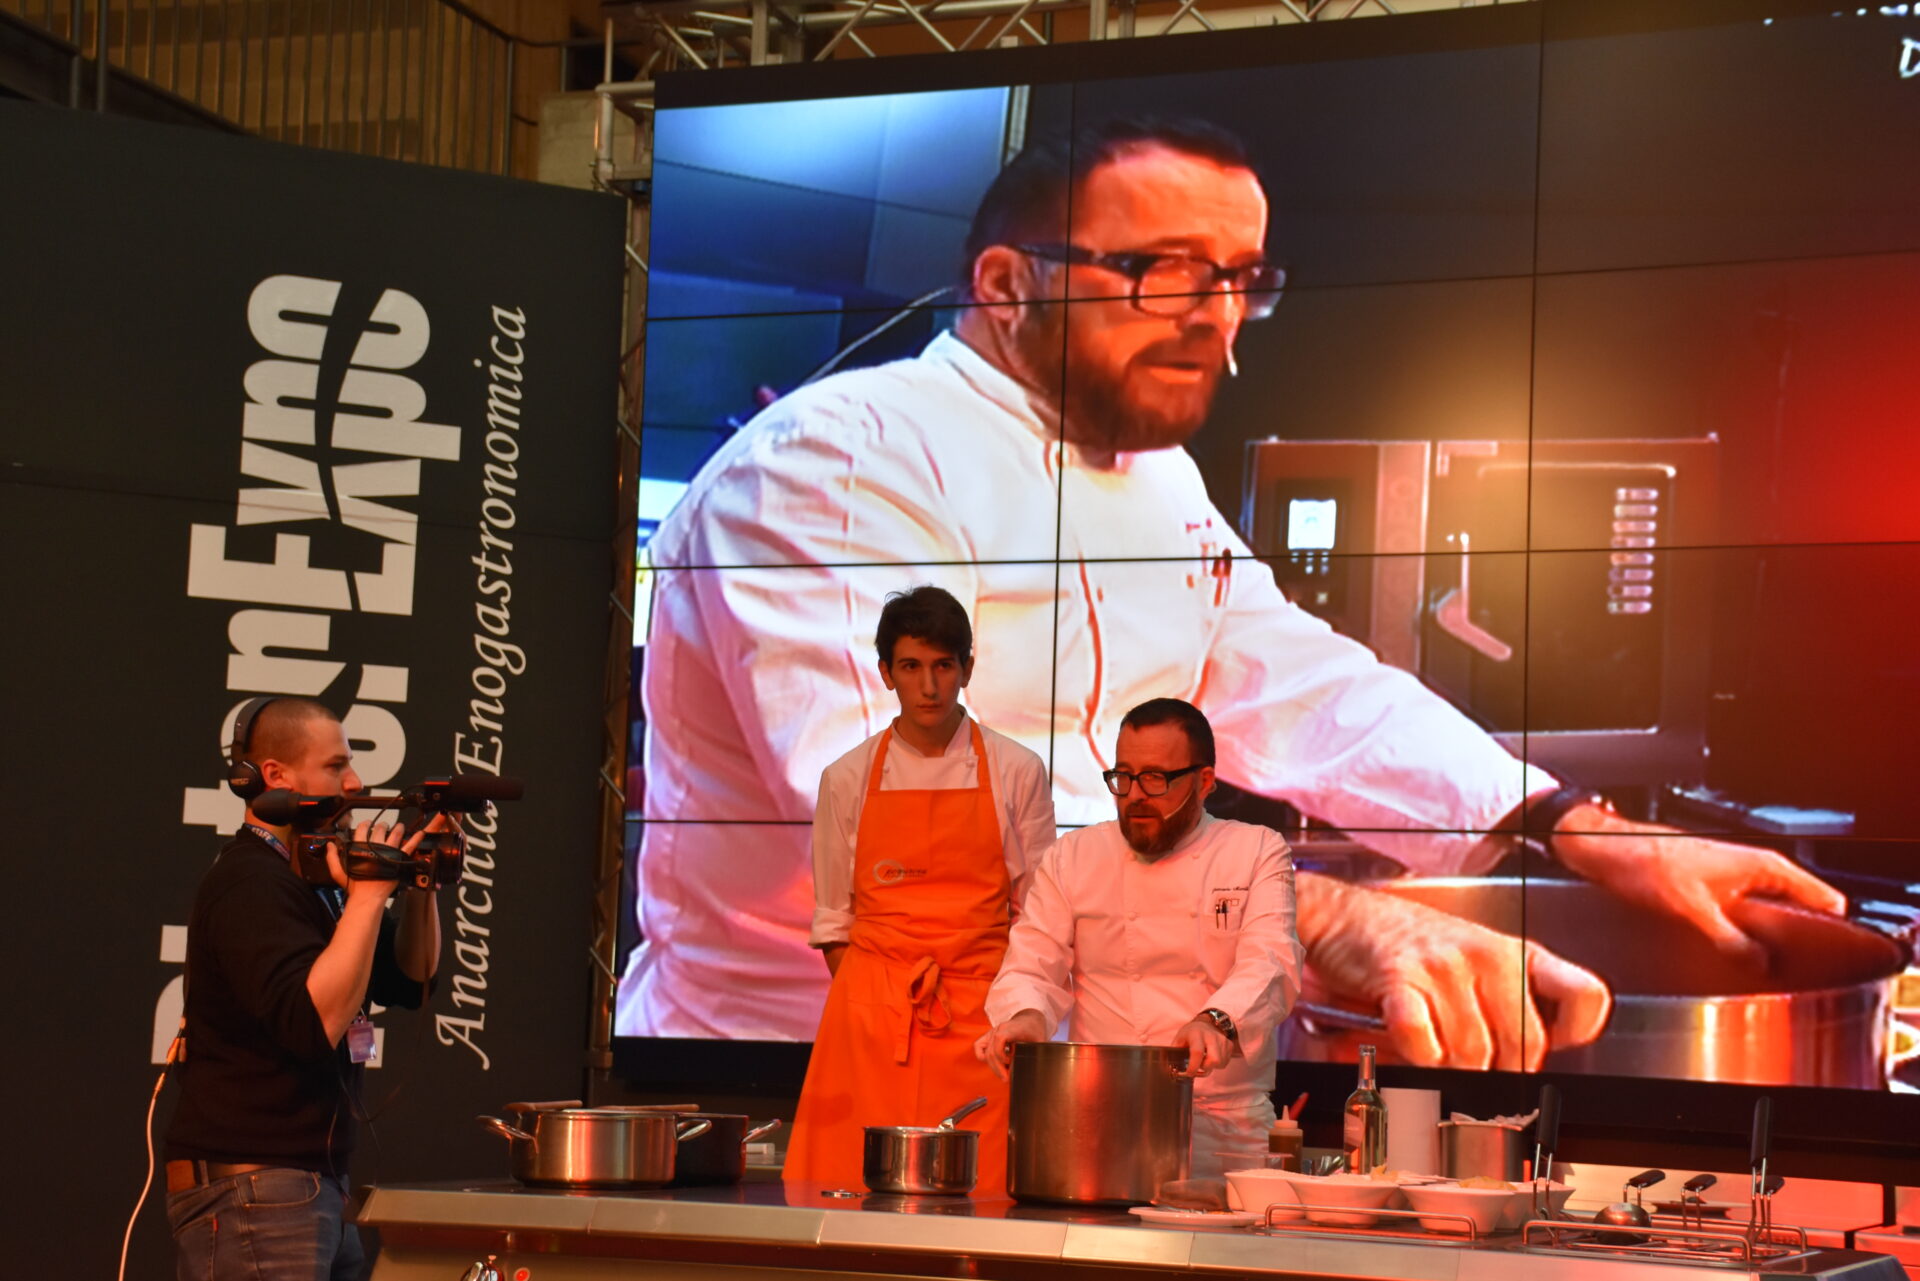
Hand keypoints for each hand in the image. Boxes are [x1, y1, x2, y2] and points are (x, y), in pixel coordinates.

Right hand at [326, 817, 414, 902]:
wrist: (368, 897)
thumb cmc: (354, 885)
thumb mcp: (338, 872)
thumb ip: (332, 857)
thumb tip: (330, 845)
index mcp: (361, 847)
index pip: (363, 829)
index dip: (366, 824)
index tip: (368, 824)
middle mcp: (376, 846)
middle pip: (380, 829)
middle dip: (382, 825)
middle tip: (384, 826)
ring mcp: (389, 852)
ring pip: (396, 833)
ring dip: (398, 828)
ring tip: (400, 826)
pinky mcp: (399, 859)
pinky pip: (410, 846)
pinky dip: (416, 839)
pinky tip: (420, 834)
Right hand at [974, 1009, 1047, 1081]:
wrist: (1028, 1019)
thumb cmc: (1034, 1030)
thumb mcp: (1039, 1041)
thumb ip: (1037, 1053)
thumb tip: (1034, 1069)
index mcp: (1012, 1028)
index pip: (1000, 1038)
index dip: (1001, 1053)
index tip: (1010, 1062)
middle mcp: (1000, 1029)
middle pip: (992, 1051)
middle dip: (998, 1068)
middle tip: (1007, 1079)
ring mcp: (992, 1032)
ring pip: (986, 1053)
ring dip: (993, 1067)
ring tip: (1003, 1074)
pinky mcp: (988, 1036)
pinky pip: (978, 1047)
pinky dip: (984, 1058)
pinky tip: (995, 1063)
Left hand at [1171, 1018, 1233, 1077]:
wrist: (1206, 1024)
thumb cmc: (1190, 1034)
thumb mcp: (1179, 1039)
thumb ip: (1174, 1052)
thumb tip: (1167, 1067)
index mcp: (1196, 1034)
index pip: (1198, 1052)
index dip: (1193, 1066)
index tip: (1189, 1073)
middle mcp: (1211, 1036)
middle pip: (1214, 1060)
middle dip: (1206, 1068)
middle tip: (1199, 1067)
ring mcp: (1222, 1040)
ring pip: (1220, 1063)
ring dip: (1211, 1067)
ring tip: (1204, 1061)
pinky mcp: (1229, 1045)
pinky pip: (1225, 1062)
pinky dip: (1218, 1064)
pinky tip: (1211, 1057)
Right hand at [1300, 878, 1610, 1071]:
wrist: (1346, 916)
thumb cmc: (1411, 945)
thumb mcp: (1474, 961)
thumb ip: (1506, 1004)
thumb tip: (1524, 1066)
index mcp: (1517, 953)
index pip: (1585, 996)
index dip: (1573, 1035)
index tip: (1550, 1048)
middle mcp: (1489, 956)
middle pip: (1522, 1048)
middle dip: (1497, 1072)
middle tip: (1473, 1067)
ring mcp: (1445, 966)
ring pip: (1471, 1054)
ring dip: (1448, 1067)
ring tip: (1434, 1053)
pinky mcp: (1401, 978)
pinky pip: (1423, 1043)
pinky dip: (1416, 1057)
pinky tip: (1410, 1044)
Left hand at [1552, 805, 1846, 964]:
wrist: (1608, 850)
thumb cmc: (1644, 862)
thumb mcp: (1694, 911)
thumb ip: (1733, 941)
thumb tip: (1759, 963)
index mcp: (1764, 865)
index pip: (1825, 900)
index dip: (1832, 931)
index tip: (1828, 958)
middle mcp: (1755, 868)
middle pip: (1799, 911)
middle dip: (1796, 941)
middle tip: (1785, 968)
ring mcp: (1735, 877)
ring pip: (1769, 914)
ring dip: (1764, 938)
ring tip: (1754, 963)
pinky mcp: (1714, 887)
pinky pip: (1743, 915)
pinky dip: (1742, 933)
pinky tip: (1728, 951)